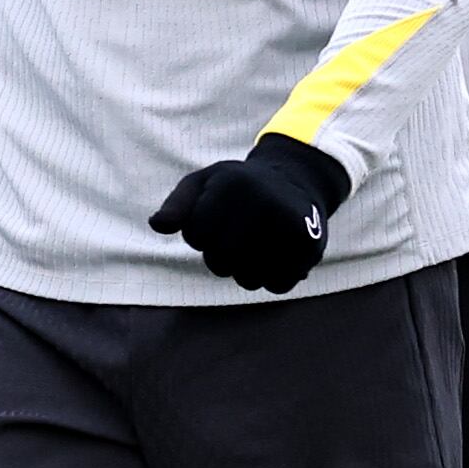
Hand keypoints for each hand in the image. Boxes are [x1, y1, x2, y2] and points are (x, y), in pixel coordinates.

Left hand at [150, 134, 349, 293]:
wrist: (293, 181)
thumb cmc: (236, 188)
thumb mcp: (201, 183)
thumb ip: (176, 206)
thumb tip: (157, 225)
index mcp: (231, 183)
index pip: (196, 235)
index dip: (197, 237)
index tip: (208, 224)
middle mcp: (264, 202)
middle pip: (222, 260)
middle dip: (217, 259)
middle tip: (228, 244)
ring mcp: (290, 225)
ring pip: (249, 279)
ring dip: (242, 273)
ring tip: (249, 252)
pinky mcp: (311, 247)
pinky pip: (277, 286)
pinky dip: (269, 281)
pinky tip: (271, 260)